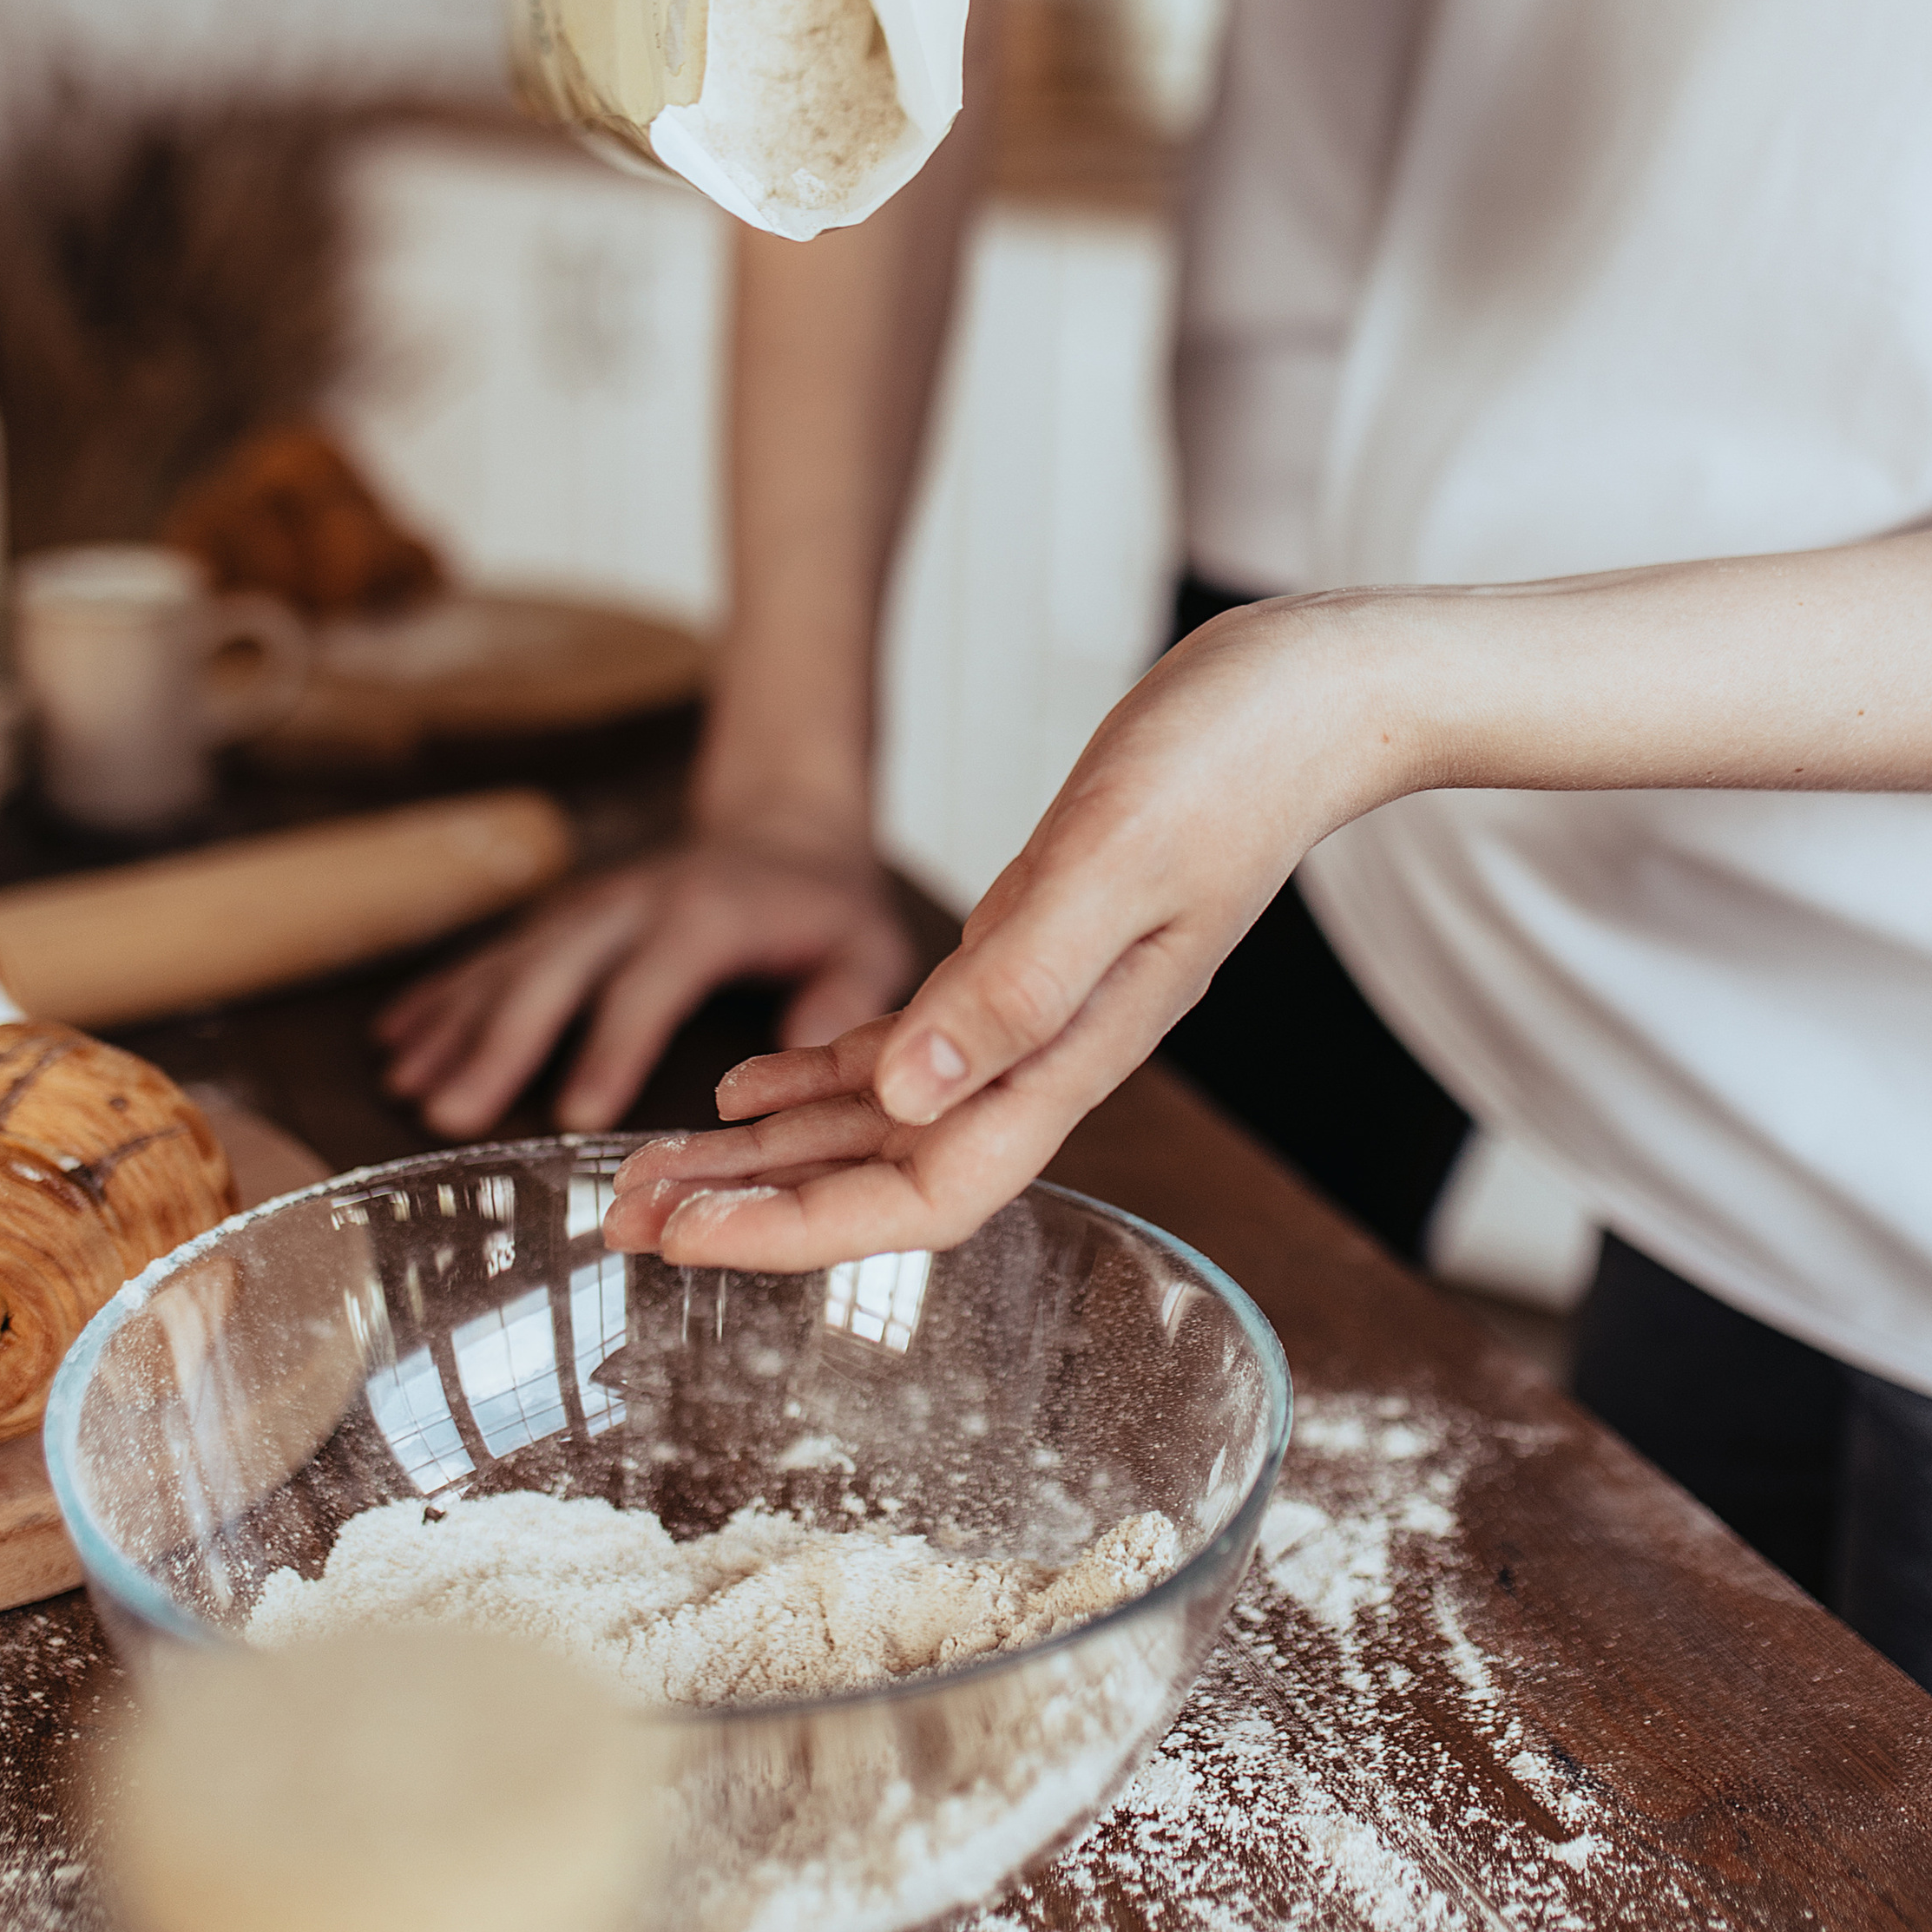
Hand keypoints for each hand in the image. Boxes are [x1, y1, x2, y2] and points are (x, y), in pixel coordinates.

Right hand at [374, 830, 916, 1139]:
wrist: (786, 821)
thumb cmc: (828, 904)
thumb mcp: (868, 943)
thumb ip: (844, 999)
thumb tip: (808, 1061)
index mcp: (707, 915)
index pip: (650, 985)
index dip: (610, 1048)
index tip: (572, 1116)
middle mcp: (634, 903)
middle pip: (554, 970)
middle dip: (498, 1043)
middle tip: (449, 1115)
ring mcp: (590, 904)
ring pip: (509, 961)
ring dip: (454, 1023)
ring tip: (403, 1086)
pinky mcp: (565, 915)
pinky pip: (494, 953)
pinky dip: (442, 995)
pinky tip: (395, 1040)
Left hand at [605, 595, 1395, 1266]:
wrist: (1311, 696)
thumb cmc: (1232, 761)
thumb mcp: (1114, 856)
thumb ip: (1017, 978)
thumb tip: (901, 1091)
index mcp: (1072, 1047)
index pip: (922, 1190)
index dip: (796, 1228)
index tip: (684, 1235)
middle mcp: (1049, 1051)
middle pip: (881, 1173)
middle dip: (751, 1205)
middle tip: (620, 1218)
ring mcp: (1037, 1007)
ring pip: (879, 1117)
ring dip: (766, 1150)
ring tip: (651, 1168)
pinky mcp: (1027, 951)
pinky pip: (909, 1047)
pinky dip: (820, 1073)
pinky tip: (747, 1083)